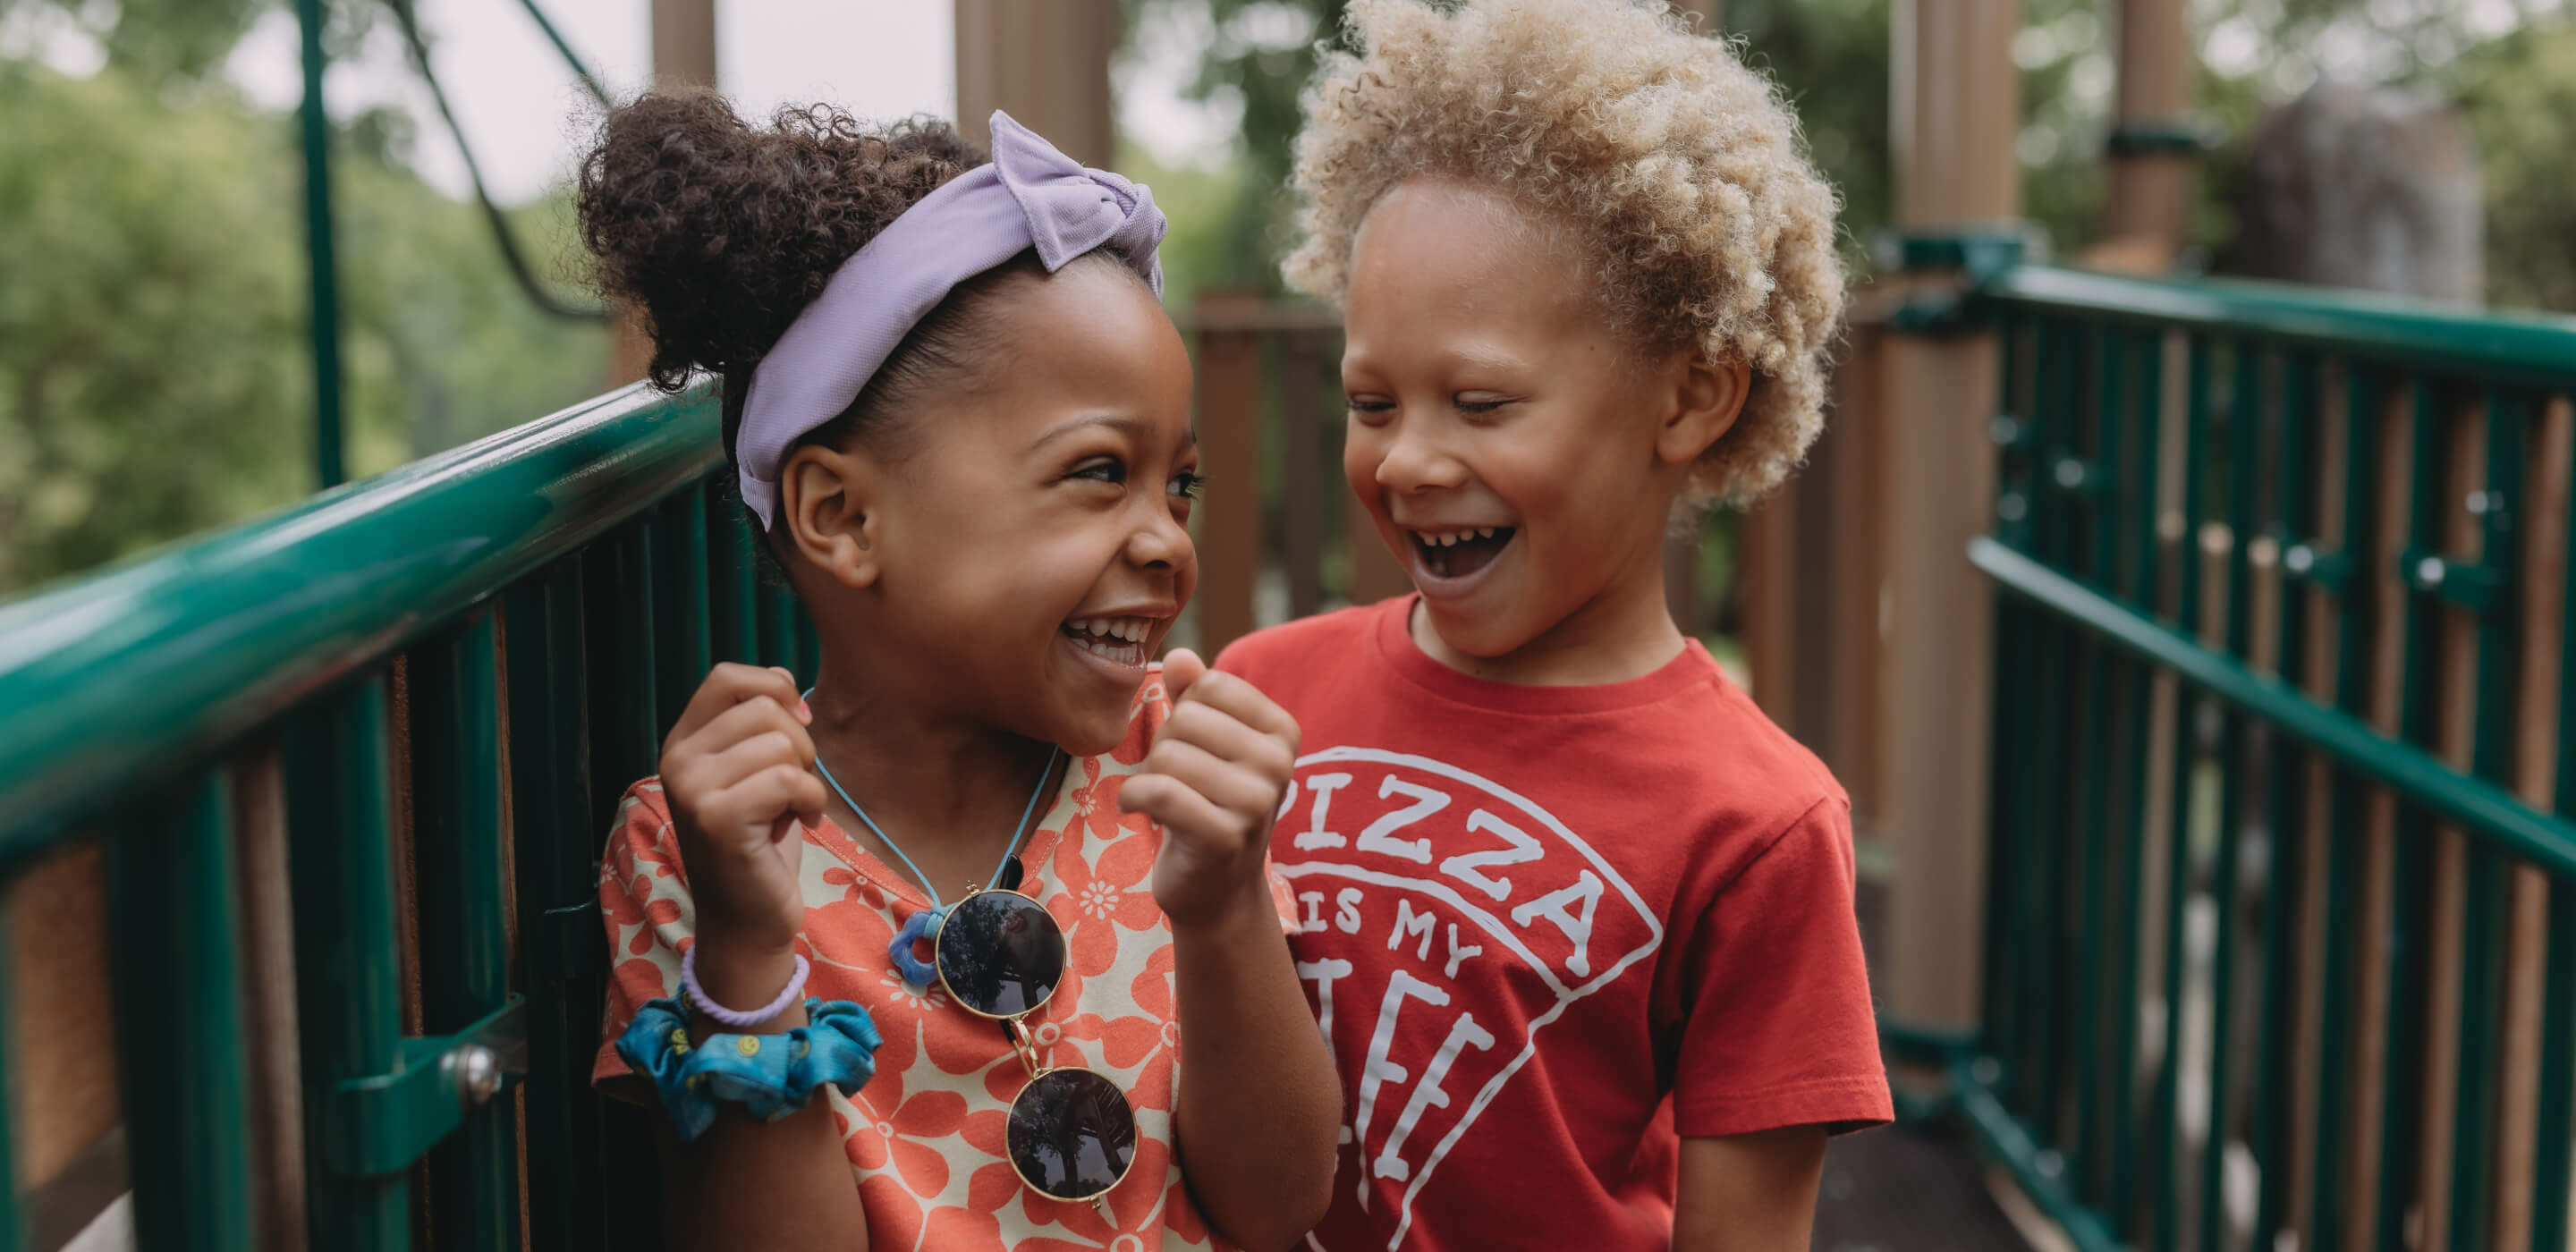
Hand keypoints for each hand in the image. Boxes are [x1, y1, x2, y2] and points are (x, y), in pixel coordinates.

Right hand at [658, 664, 826, 960]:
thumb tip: (785, 679)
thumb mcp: (755, 772)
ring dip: (807, 776)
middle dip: (800, 742)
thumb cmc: (759, 843)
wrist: (747, 921)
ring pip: (781, 743)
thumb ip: (759, 725)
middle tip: (793, 786)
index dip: (773, 688)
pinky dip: (812, 800)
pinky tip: (803, 823)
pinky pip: (789, 779)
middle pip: (764, 707)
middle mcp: (677, 761)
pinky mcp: (718, 821)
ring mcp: (692, 791)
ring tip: (791, 809)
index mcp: (682, 742)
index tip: (797, 724)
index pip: (727, 676)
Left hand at [1120, 649, 1301, 927]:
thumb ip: (1195, 695)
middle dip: (1163, 747)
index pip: (1211, 685)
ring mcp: (1256, 803)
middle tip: (1174, 781)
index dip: (1185, 711)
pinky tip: (1137, 809)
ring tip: (1165, 801)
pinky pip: (1159, 792)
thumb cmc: (1208, 805)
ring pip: (1168, 755)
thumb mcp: (1208, 745)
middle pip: (1186, 719)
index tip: (1193, 749)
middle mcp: (1279, 764)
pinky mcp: (1223, 837)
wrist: (1217, 891)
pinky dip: (1132, 797)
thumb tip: (1181, 656)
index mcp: (1282, 732)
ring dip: (1148, 776)